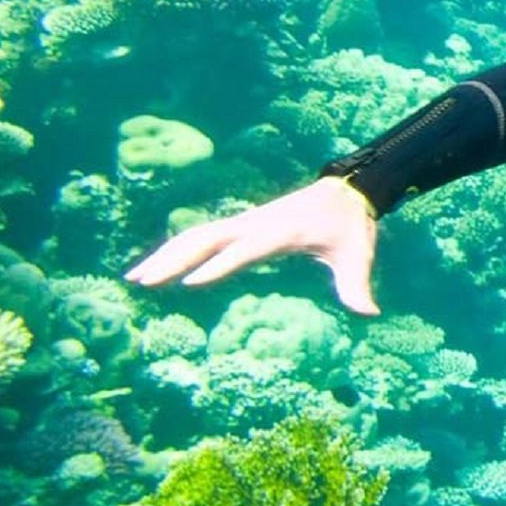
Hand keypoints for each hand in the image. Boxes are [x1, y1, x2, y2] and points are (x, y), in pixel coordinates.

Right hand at [124, 175, 381, 315]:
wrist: (347, 192)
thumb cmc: (350, 227)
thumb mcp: (357, 256)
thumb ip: (357, 286)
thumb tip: (370, 313)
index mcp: (281, 232)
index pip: (245, 251)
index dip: (219, 266)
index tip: (190, 283)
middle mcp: (256, 223)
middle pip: (207, 239)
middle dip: (175, 260)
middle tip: (143, 282)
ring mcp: (245, 221)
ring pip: (197, 235)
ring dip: (166, 253)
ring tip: (135, 277)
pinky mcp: (241, 223)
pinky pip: (203, 234)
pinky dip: (177, 247)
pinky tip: (156, 264)